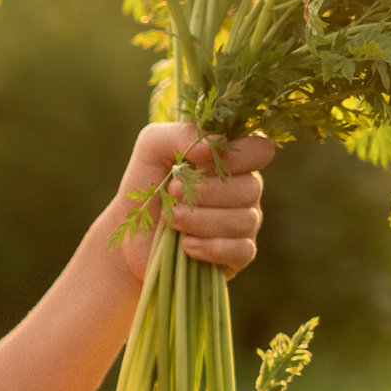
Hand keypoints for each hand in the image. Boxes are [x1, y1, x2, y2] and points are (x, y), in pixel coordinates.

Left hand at [112, 122, 274, 279]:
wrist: (129, 232)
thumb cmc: (146, 183)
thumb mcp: (152, 148)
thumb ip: (182, 134)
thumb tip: (217, 143)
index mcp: (234, 161)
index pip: (262, 151)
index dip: (237, 156)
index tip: (200, 161)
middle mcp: (246, 190)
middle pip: (251, 187)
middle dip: (205, 191)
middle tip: (172, 192)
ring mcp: (245, 224)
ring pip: (243, 220)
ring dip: (200, 219)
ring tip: (171, 219)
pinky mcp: (236, 256)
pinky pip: (242, 251)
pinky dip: (211, 248)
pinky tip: (186, 245)